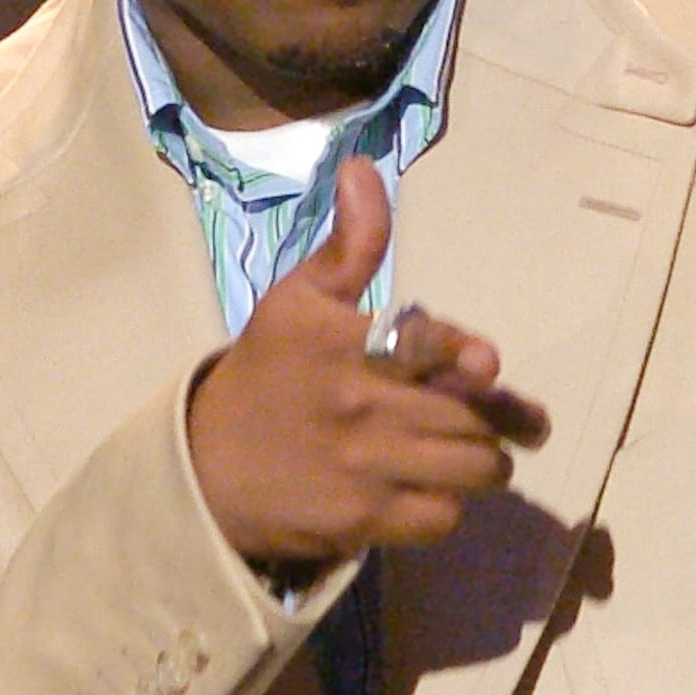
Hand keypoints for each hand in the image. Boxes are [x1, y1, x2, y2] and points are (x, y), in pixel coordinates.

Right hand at [188, 158, 550, 566]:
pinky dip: (446, 504)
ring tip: (463, 451)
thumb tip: (365, 171)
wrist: (206, 467)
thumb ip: (350, 246)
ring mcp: (363, 471)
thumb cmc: (265, 374)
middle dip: (489, 415)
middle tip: (483, 413)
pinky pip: (443, 517)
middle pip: (470, 418)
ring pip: (471, 470)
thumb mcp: (297, 300)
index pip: (428, 345)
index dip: (468, 357)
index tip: (483, 364)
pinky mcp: (364, 524)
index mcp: (340, 344)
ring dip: (479, 461)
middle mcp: (358, 407)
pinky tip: (425, 487)